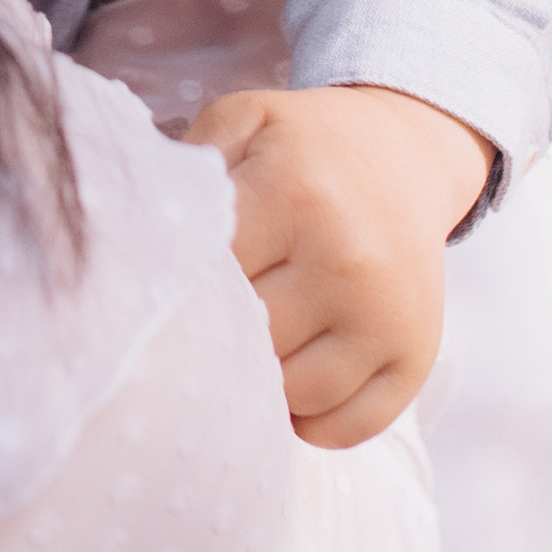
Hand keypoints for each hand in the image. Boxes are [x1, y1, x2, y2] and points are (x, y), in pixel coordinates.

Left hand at [186, 82, 491, 447]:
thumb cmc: (304, 148)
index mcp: (294, 194)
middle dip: (216, 334)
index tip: (166, 281)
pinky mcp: (415, 357)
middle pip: (248, 340)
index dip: (178, 285)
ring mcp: (387, 316)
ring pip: (294, 394)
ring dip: (260, 383)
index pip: (209, 275)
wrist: (404, 154)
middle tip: (202, 317)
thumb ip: (186, 169)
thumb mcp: (243, 123)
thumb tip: (136, 237)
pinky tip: (290, 381)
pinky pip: (347, 428)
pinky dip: (309, 421)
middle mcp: (347, 260)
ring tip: (246, 345)